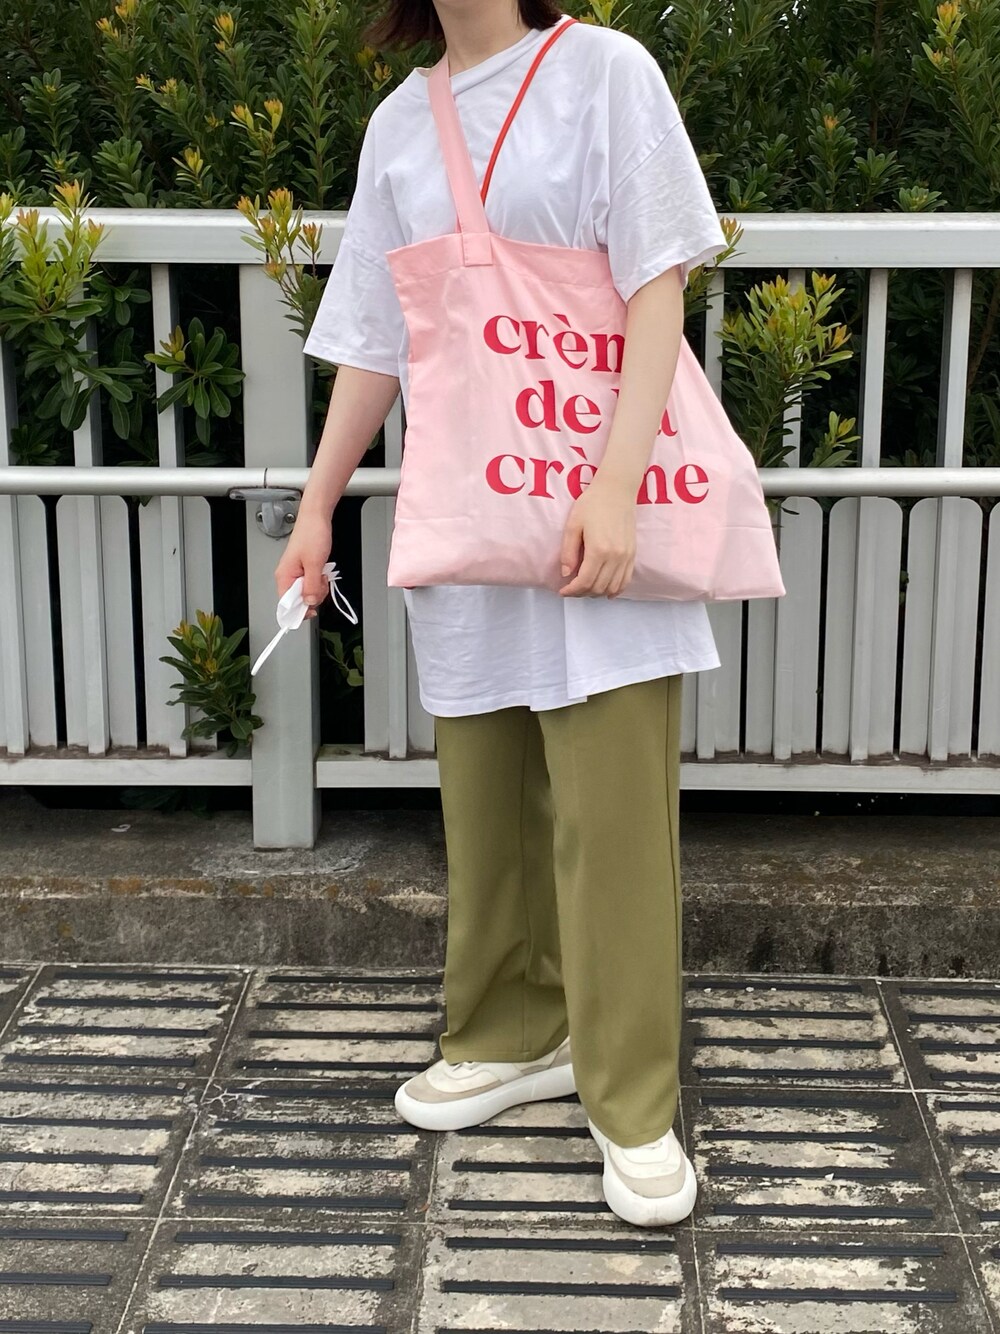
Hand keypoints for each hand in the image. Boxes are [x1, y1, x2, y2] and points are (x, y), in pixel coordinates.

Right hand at [274, 507, 332, 619]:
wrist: (316, 518)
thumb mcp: (315, 564)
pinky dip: (319, 580)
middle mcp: (287, 575)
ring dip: (318, 587)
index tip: (312, 611)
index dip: (299, 611)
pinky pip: (312, 583)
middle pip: (299, 600)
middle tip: (321, 583)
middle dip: (313, 595)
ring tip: (322, 574)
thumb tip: (308, 602)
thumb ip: (311, 586)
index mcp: (284, 575)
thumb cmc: (312, 534)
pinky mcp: (304, 569)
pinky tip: (322, 571)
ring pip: (307, 592)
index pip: (286, 604)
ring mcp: (296, 572)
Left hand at [559, 477, 635, 597]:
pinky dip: (615, 589)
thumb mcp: (573, 525)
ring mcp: (626, 556)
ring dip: (597, 593)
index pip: (585, 581)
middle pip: (598, 587)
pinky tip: (605, 591)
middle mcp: (615, 557)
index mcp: (598, 550)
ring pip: (612, 587)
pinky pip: (626, 580)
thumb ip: (568, 552)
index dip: (572, 590)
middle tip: (571, 589)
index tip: (562, 591)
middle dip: (582, 593)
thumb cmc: (592, 504)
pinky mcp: (632, 554)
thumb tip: (566, 574)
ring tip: (585, 589)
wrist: (617, 490)